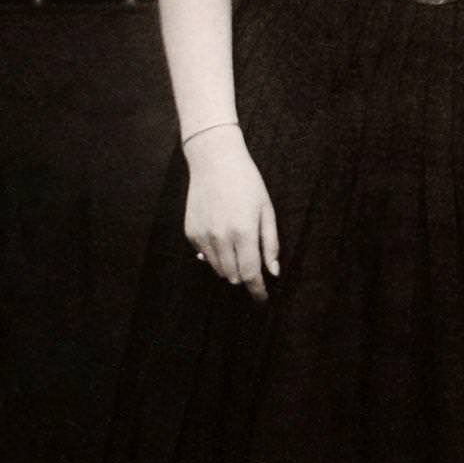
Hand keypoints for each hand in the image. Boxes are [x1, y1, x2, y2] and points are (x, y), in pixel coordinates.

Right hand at [184, 125, 278, 302]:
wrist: (214, 161)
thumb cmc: (247, 183)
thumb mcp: (266, 210)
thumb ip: (270, 243)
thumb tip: (273, 272)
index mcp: (243, 232)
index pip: (251, 274)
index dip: (258, 292)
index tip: (262, 301)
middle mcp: (221, 238)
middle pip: (234, 276)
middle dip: (245, 278)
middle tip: (254, 267)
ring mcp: (203, 236)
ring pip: (218, 269)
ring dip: (230, 268)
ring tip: (238, 247)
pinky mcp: (190, 233)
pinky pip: (205, 256)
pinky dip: (215, 255)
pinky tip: (222, 236)